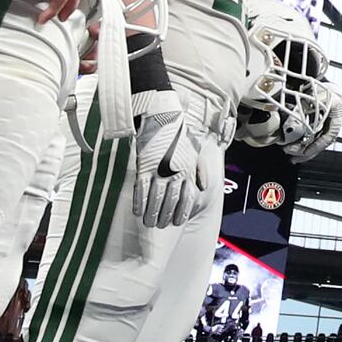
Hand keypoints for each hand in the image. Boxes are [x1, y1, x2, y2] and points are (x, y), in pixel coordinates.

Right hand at [132, 98, 206, 226]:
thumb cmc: (178, 132)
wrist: (162, 115)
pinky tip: (137, 212)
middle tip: (160, 226)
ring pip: (156, 199)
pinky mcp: (145, 166)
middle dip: (165, 217)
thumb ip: (200, 170)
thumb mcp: (195, 150)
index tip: (176, 222)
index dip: (182, 213)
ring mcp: (160, 170)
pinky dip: (139, 203)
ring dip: (152, 214)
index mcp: (188, 170)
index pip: (187, 199)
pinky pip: (141, 189)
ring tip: (148, 223)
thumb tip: (204, 187)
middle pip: (171, 202)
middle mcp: (176, 173)